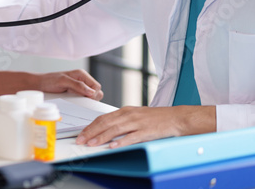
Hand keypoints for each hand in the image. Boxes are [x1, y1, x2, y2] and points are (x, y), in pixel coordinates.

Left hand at [38, 69, 102, 99]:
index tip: (86, 99)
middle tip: (80, 100)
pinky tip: (74, 103)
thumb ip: (77, 85)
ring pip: (91, 97)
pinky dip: (81, 103)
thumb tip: (91, 92)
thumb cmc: (48, 80)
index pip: (97, 86)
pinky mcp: (74, 94)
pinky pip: (83, 100)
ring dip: (86, 101)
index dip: (94, 94)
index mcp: (81, 74)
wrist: (38, 85)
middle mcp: (82, 81)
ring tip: (75, 101)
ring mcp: (78, 88)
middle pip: (96, 92)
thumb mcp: (63, 81)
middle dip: (91, 98)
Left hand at [75, 105, 215, 147]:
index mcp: (124, 111)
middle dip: (91, 132)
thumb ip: (120, 122)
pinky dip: (121, 142)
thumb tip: (105, 130)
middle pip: (105, 123)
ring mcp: (137, 123)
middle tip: (81, 140)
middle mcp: (129, 115)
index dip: (90, 126)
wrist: (176, 118)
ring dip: (101, 137)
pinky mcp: (146, 131)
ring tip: (91, 144)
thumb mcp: (135, 116)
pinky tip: (113, 146)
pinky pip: (132, 137)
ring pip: (115, 129)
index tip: (81, 134)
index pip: (102, 118)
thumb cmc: (155, 118)